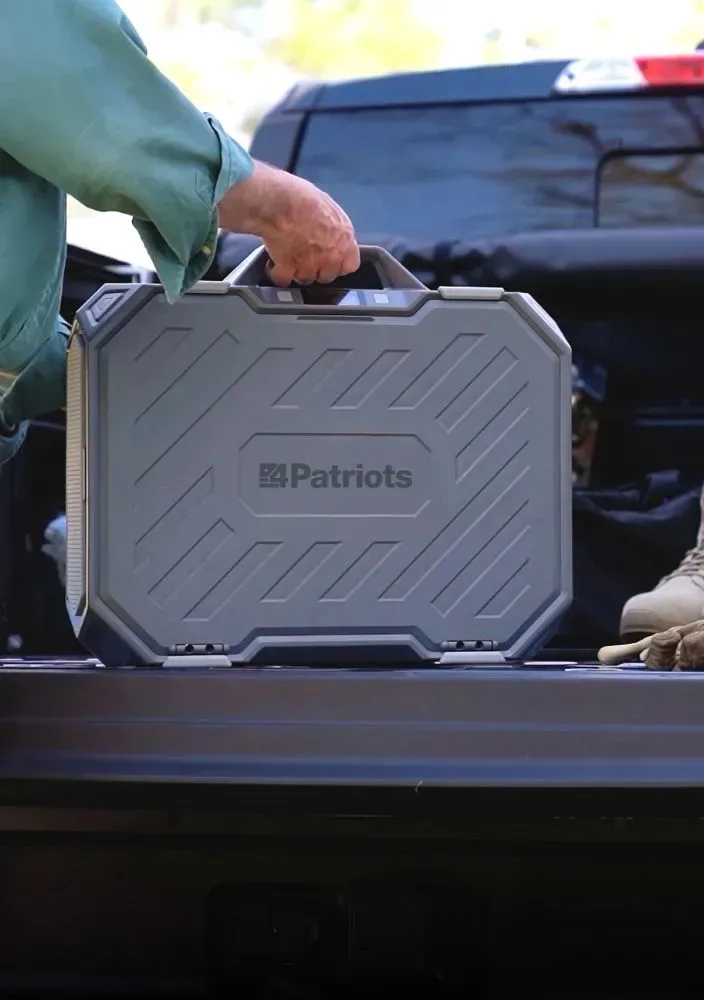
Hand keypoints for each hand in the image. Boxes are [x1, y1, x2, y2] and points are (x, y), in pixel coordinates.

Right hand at [218, 160, 359, 284]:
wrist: (279, 202)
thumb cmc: (302, 198)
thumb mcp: (328, 207)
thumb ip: (333, 226)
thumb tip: (330, 230)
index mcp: (343, 239)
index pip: (350, 265)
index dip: (339, 264)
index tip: (332, 260)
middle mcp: (329, 256)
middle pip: (326, 276)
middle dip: (317, 269)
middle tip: (306, 256)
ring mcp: (309, 265)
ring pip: (305, 279)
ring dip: (297, 272)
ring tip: (288, 257)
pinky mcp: (288, 269)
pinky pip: (284, 280)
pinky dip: (278, 274)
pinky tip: (274, 265)